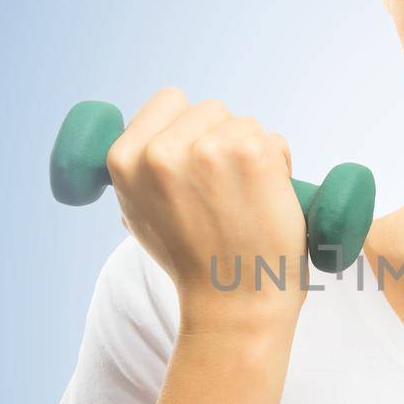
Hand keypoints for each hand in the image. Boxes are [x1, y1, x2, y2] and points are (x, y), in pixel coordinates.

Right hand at [104, 87, 307, 325]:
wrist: (233, 303)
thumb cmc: (192, 262)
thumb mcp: (140, 213)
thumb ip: (142, 169)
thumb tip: (151, 138)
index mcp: (124, 159)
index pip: (168, 100)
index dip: (188, 127)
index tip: (197, 160)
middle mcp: (161, 151)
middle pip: (210, 109)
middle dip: (223, 140)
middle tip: (223, 194)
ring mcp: (209, 149)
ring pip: (244, 123)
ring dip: (252, 154)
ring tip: (243, 202)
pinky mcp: (253, 153)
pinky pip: (274, 139)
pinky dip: (279, 165)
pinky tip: (266, 200)